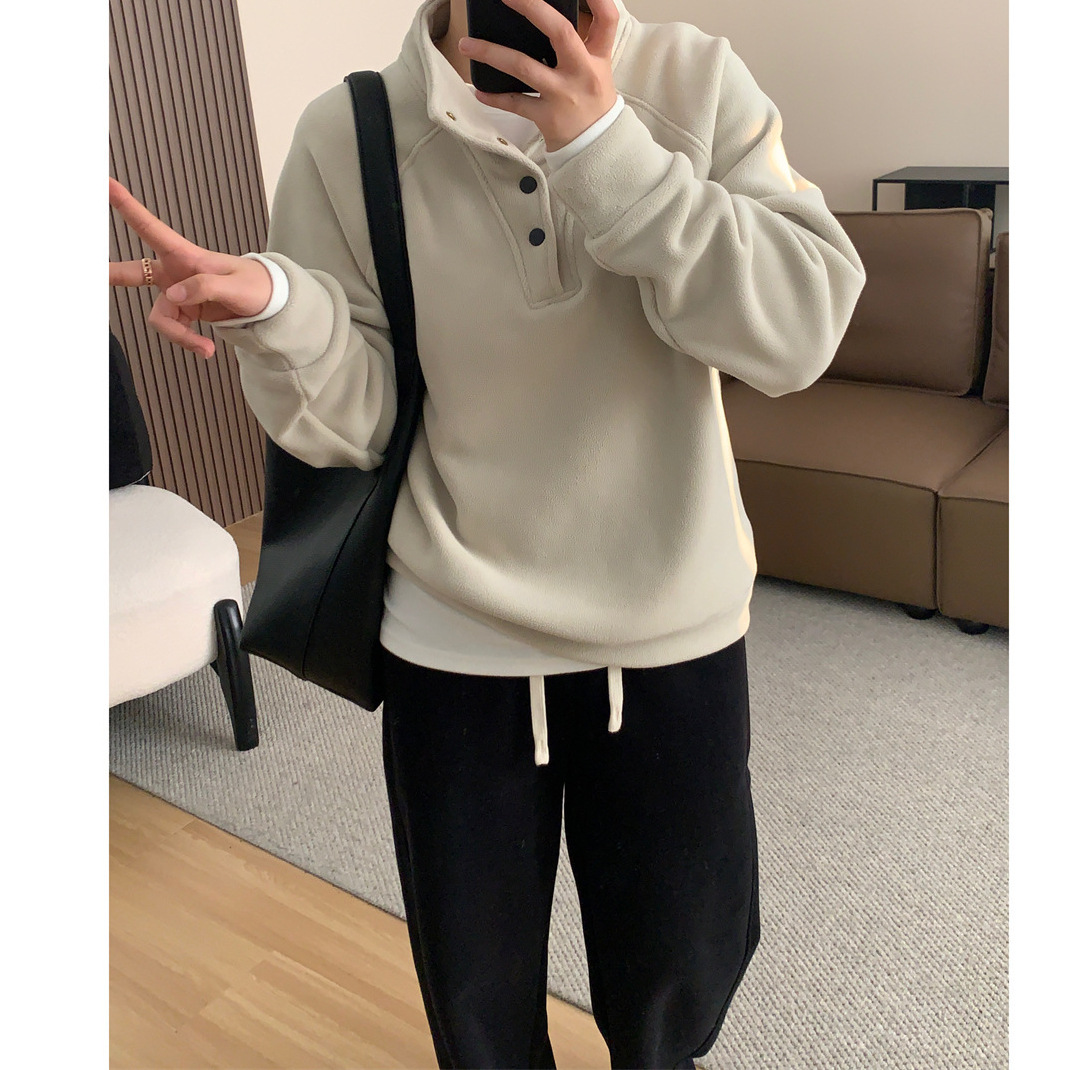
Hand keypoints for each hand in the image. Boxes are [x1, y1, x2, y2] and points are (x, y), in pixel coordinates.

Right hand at [109, 177, 272, 359]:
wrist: (267, 304)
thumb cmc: (254, 285)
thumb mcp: (236, 285)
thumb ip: (204, 287)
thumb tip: (174, 296)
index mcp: (186, 255)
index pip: (152, 229)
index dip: (127, 207)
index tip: (106, 183)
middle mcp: (175, 272)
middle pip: (134, 272)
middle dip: (111, 274)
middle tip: (90, 273)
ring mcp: (177, 293)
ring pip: (159, 316)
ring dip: (179, 335)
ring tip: (205, 348)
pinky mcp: (184, 312)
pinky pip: (174, 329)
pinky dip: (188, 340)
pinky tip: (206, 348)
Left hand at [460, 0, 618, 152]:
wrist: (596, 146)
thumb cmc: (592, 103)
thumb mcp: (596, 70)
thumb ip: (580, 43)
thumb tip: (545, 16)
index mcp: (597, 57)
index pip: (606, 20)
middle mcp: (582, 73)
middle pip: (560, 32)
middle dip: (531, 8)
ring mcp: (563, 95)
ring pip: (524, 67)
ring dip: (492, 54)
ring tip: (467, 45)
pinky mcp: (547, 117)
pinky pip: (515, 104)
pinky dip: (495, 97)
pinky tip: (479, 90)